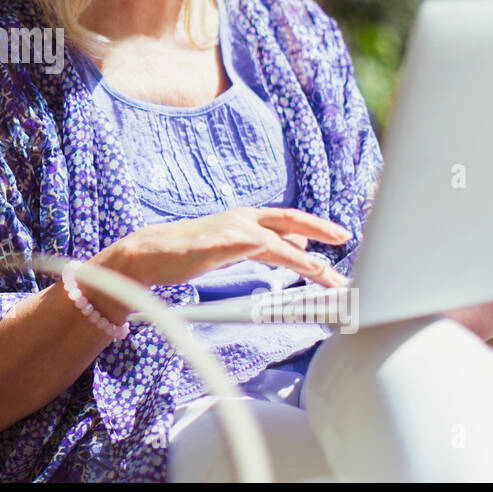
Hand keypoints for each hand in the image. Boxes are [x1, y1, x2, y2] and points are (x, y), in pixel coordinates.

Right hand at [96, 206, 351, 290]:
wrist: (148, 254)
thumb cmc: (184, 254)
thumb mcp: (227, 249)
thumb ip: (254, 247)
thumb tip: (284, 247)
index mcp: (242, 220)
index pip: (285, 222)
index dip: (312, 228)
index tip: (335, 238)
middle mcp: (242, 218)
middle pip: (290, 219)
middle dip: (320, 228)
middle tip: (344, 238)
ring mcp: (233, 228)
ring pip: (281, 239)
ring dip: (308, 257)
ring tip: (329, 273)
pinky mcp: (225, 241)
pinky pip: (264, 248)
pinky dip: (288, 256)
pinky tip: (304, 263)